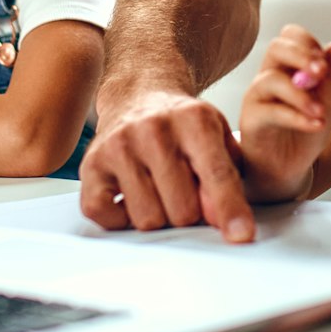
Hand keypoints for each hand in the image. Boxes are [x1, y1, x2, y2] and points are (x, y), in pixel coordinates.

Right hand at [78, 88, 254, 239]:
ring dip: (158, 215)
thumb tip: (221, 220)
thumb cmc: (183, 125)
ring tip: (158, 189)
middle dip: (189, 212)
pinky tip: (130, 194)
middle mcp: (153, 129)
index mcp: (194, 120)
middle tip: (183, 189)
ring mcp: (118, 146)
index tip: (240, 235)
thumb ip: (228, 177)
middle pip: (182, 211)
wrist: (138, 96)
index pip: (216, 174)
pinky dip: (122, 219)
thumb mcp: (218, 137)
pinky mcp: (90, 165)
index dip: (230, 209)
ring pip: (148, 220)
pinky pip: (110, 219)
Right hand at [238, 26, 330, 204]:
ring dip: (301, 94)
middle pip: (276, 48)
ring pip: (271, 79)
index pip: (291, 37)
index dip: (308, 44)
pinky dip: (296, 117)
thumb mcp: (326, 104)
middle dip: (301, 56)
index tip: (325, 65)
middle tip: (321, 73)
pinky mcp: (250, 120)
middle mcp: (268, 76)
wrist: (286, 170)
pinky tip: (315, 124)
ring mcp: (256, 97)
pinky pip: (270, 111)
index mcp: (286, 67)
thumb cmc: (303, 134)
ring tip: (321, 112)